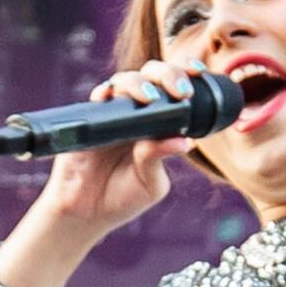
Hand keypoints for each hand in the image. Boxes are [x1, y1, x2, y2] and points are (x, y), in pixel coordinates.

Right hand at [0, 61, 200, 286]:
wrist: (86, 213)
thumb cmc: (122, 197)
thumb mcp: (150, 184)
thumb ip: (160, 159)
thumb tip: (185, 141)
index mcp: (159, 126)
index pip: (175, 92)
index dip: (186, 75)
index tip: (199, 73)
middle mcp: (137, 114)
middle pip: (152, 76)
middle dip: (168, 74)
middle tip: (181, 91)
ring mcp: (113, 114)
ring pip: (126, 81)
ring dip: (139, 83)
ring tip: (150, 98)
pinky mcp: (90, 120)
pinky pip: (99, 98)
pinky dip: (107, 92)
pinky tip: (112, 96)